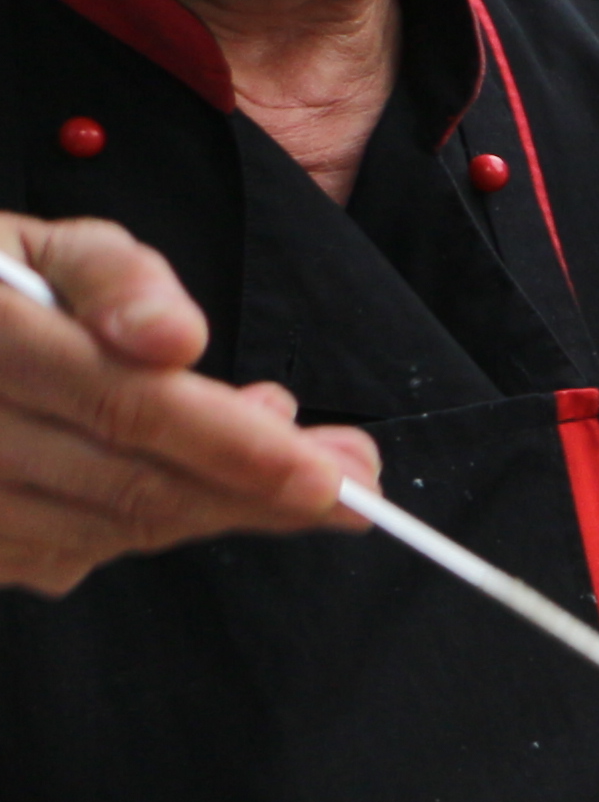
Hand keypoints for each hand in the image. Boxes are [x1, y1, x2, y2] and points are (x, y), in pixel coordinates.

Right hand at [1, 214, 379, 594]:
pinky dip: (151, 522)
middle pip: (133, 485)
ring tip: (285, 467)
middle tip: (352, 483)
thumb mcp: (43, 248)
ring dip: (217, 507)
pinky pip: (77, 553)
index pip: (127, 406)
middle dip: (259, 493)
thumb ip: (115, 278)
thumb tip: (175, 339)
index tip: (332, 474)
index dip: (236, 446)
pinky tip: (193, 482)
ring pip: (115, 530)